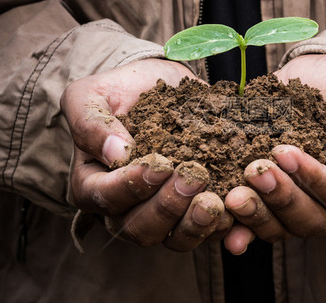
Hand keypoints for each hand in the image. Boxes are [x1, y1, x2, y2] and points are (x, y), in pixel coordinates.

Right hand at [61, 59, 230, 250]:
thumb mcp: (90, 96)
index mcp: (93, 184)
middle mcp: (124, 209)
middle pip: (140, 228)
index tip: (159, 164)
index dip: (132, 186)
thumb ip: (91, 123)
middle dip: (169, 206)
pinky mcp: (190, 211)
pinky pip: (205, 231)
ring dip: (195, 225)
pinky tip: (235, 211)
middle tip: (194, 176)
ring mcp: (160, 214)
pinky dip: (221, 227)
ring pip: (174, 239)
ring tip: (215, 202)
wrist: (157, 86)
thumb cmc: (118, 91)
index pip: (106, 198)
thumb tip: (115, 153)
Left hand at [223, 54, 325, 253]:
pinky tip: (226, 232)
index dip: (314, 179)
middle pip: (312, 220)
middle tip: (254, 171)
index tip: (284, 152)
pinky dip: (242, 231)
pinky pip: (257, 226)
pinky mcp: (270, 201)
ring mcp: (299, 205)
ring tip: (234, 196)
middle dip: (282, 198)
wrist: (313, 80)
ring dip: (258, 216)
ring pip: (283, 228)